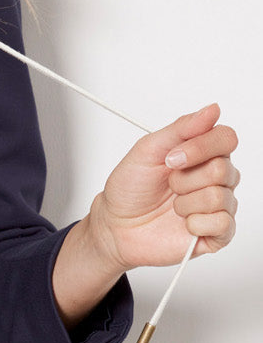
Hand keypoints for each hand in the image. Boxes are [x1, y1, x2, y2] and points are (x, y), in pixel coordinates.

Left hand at [88, 102, 238, 271]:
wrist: (115, 226)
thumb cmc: (131, 188)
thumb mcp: (148, 150)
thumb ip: (181, 128)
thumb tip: (211, 110)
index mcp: (202, 153)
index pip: (225, 138)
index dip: (201, 147)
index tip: (172, 158)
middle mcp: (215, 177)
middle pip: (221, 169)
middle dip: (184, 178)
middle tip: (167, 184)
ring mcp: (218, 205)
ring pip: (219, 197)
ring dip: (185, 202)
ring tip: (172, 205)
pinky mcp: (216, 232)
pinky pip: (222, 223)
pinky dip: (195, 223)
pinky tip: (182, 223)